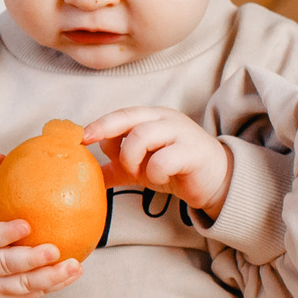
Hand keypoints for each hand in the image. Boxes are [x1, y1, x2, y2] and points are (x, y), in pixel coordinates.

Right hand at [0, 198, 81, 297]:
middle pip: (2, 265)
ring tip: (75, 266)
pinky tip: (73, 273)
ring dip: (49, 278)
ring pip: (21, 286)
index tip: (26, 225)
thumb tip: (4, 157)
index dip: (4, 233)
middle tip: (54, 249)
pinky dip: (53, 286)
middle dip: (29, 260)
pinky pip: (32, 295)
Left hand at [82, 106, 232, 216]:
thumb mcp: (141, 166)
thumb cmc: (175, 168)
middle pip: (128, 117)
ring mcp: (181, 133)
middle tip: (88, 143)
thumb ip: (116, 167)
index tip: (81, 139)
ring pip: (142, 136)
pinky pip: (163, 160)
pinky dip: (154, 174)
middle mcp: (164, 119)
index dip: (99, 126)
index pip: (120, 116)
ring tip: (139, 174)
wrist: (216, 181)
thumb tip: (84, 175)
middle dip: (105, 129)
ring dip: (132, 159)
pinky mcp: (193, 152)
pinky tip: (161, 179)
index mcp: (151, 117)